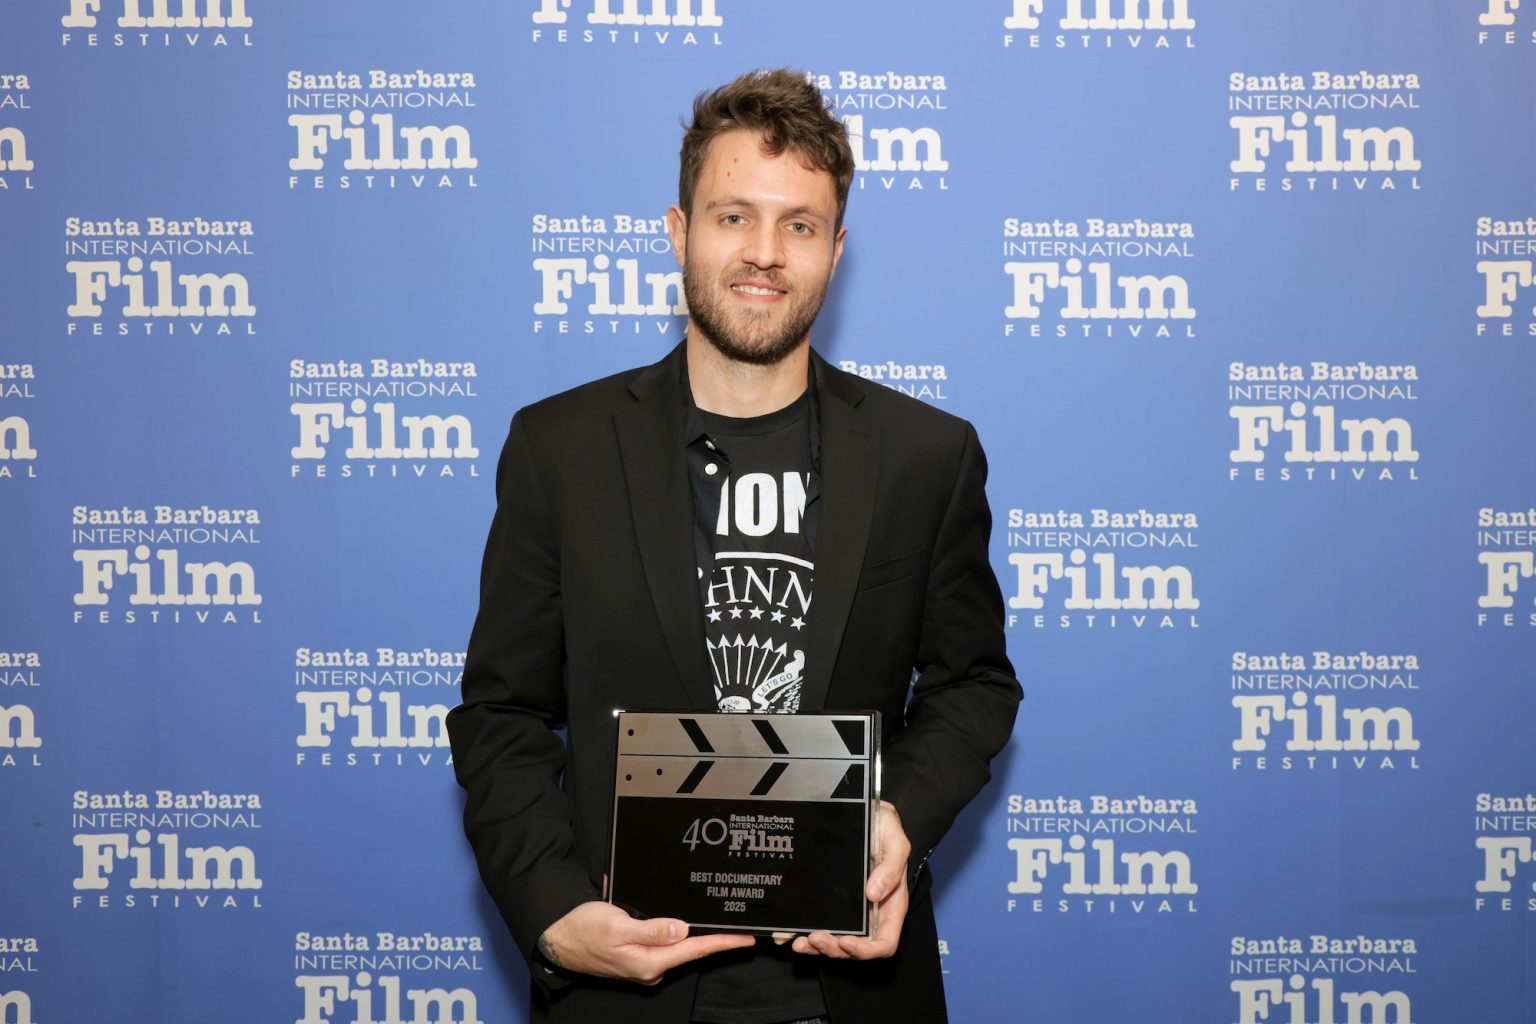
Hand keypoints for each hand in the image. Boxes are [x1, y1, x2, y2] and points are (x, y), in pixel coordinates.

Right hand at [538, 901, 755, 984]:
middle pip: (690, 949)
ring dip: (692, 932)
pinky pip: (661, 942)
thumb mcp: (618, 925)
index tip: (746, 939)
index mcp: (649, 961)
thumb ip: (652, 929)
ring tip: (714, 923)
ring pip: (677, 945)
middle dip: (713, 937)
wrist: (558, 938)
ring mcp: (644, 963)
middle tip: (738, 926)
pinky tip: (677, 922)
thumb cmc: (584, 930)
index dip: (723, 943)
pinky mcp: (638, 956)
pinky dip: (671, 931)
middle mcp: (650, 966)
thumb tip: (682, 929)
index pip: (695, 950)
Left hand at [792, 799, 909, 959]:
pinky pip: (821, 924)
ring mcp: (851, 911)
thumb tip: (873, 894)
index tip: (847, 941)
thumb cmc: (886, 829)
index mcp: (890, 906)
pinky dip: (806, 933)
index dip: (866, 950)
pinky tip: (791, 935)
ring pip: (836, 941)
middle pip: (856, 947)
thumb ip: (891, 868)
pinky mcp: (833, 902)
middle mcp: (871, 914)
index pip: (884, 943)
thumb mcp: (896, 843)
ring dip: (818, 947)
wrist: (869, 815)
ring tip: (801, 942)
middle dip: (835, 949)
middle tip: (816, 938)